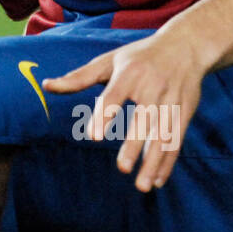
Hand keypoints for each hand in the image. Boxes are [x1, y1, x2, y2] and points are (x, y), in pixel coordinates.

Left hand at [41, 30, 209, 191]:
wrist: (186, 45)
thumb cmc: (138, 56)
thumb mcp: (108, 61)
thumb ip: (77, 77)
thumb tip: (46, 86)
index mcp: (130, 73)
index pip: (115, 95)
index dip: (104, 114)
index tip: (94, 137)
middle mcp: (153, 86)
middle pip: (144, 119)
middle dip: (135, 145)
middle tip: (122, 168)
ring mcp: (172, 99)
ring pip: (164, 135)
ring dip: (154, 162)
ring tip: (142, 186)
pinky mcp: (185, 110)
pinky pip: (177, 139)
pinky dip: (168, 161)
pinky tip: (158, 180)